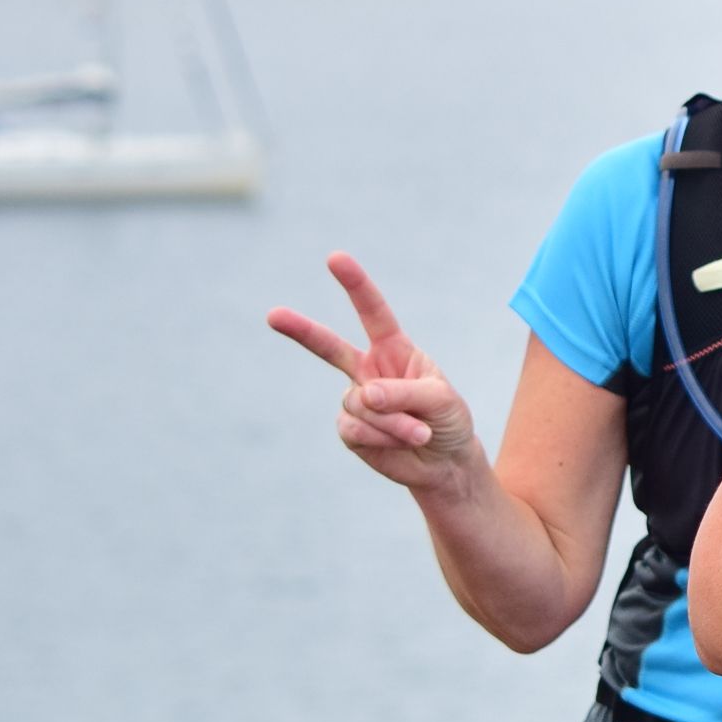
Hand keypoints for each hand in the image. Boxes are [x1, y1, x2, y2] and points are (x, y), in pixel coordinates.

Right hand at [266, 252, 479, 496]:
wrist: (444, 463)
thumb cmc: (449, 420)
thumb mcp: (441, 400)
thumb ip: (405, 392)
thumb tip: (363, 394)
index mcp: (395, 350)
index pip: (373, 313)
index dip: (356, 286)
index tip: (335, 258)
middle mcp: (369, 371)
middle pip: (329, 347)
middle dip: (301, 331)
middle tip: (273, 315)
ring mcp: (356, 400)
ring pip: (360, 403)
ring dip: (393, 421)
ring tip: (420, 432)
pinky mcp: (350, 429)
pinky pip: (356, 428)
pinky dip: (383, 437)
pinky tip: (400, 443)